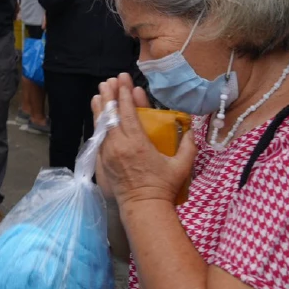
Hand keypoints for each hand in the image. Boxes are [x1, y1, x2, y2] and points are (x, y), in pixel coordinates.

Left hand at [91, 74, 194, 207]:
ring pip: (101, 124)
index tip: (124, 81)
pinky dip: (98, 122)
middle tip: (110, 81)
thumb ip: (188, 145)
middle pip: (110, 115)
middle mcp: (119, 146)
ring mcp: (108, 153)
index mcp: (137, 144)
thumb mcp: (181, 166)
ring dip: (101, 106)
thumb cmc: (163, 187)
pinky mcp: (102, 160)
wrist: (144, 207)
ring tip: (100, 91)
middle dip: (110, 95)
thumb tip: (190, 129)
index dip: (124, 95)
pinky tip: (98, 114)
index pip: (127, 113)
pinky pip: (98, 137)